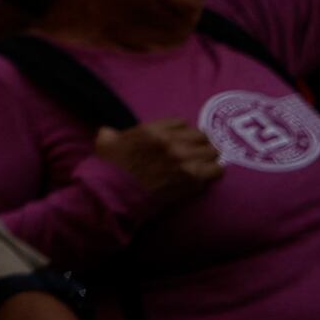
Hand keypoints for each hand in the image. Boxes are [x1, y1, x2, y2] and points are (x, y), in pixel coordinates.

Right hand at [91, 120, 220, 212]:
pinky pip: (213, 173)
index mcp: (154, 131)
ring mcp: (185, 162)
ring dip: (209, 160)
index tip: (181, 140)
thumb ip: (113, 133)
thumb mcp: (106, 141)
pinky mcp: (191, 181)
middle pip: (203, 137)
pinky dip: (210, 175)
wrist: (113, 196)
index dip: (182, 133)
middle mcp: (173, 143)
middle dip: (200, 145)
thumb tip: (110, 133)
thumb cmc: (108, 169)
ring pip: (214, 154)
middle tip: (196, 153)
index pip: (183, 124)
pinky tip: (202, 179)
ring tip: (205, 166)